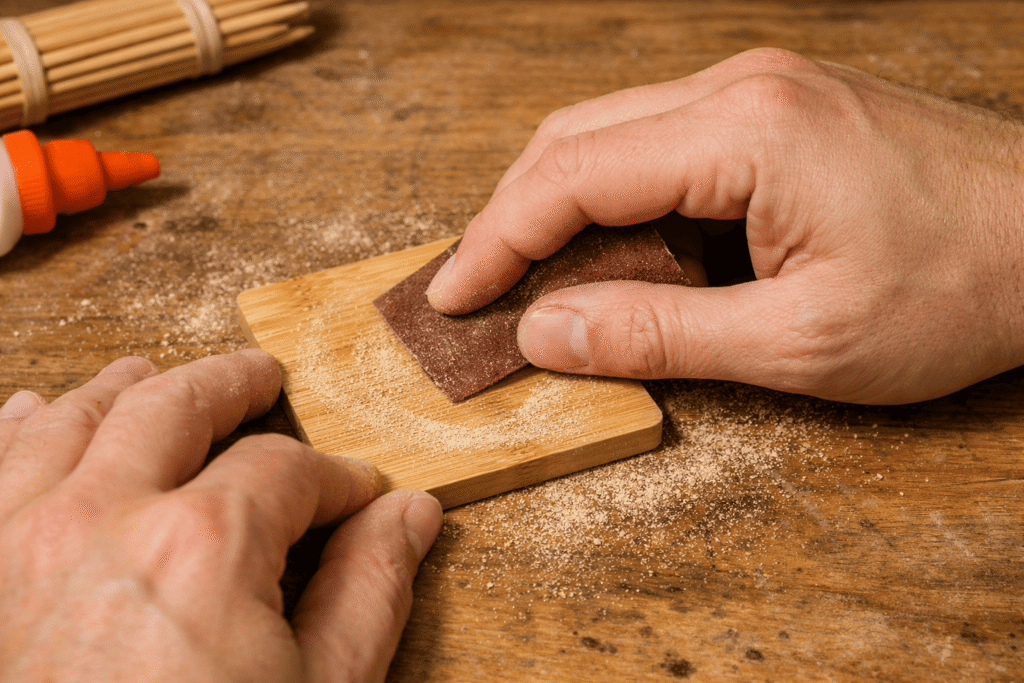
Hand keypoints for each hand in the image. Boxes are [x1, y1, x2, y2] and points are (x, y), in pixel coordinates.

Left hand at [0, 350, 442, 680]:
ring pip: (70, 418)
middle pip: (174, 405)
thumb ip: (368, 592)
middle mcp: (99, 520)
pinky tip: (35, 413)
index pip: (286, 469)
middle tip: (258, 375)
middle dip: (230, 384)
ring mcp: (14, 544)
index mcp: (203, 547)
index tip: (353, 493)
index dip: (333, 476)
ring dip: (121, 386)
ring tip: (150, 373)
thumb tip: (409, 515)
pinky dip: (16, 426)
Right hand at [426, 48, 1023, 403]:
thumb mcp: (801, 342)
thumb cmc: (961, 286)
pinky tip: (612, 252)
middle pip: (575, 139)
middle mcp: (740, 88)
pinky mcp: (777, 113)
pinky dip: (616, 198)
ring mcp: (760, 91)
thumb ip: (661, 336)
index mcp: (742, 132)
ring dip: (561, 205)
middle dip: (512, 216)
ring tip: (531, 278)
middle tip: (477, 289)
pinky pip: (663, 144)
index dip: (496, 241)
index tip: (453, 297)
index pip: (571, 176)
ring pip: (613, 135)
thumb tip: (548, 330)